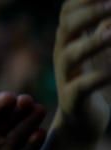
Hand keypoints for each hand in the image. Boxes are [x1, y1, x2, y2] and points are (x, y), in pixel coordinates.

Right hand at [53, 0, 110, 140]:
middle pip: (67, 27)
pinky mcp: (73, 100)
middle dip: (88, 13)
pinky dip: (99, 77)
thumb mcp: (100, 47)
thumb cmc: (96, 77)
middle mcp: (63, 55)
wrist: (83, 120)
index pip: (69, 11)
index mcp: (70, 39)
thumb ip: (105, 28)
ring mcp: (66, 77)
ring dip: (92, 43)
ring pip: (71, 55)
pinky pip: (82, 87)